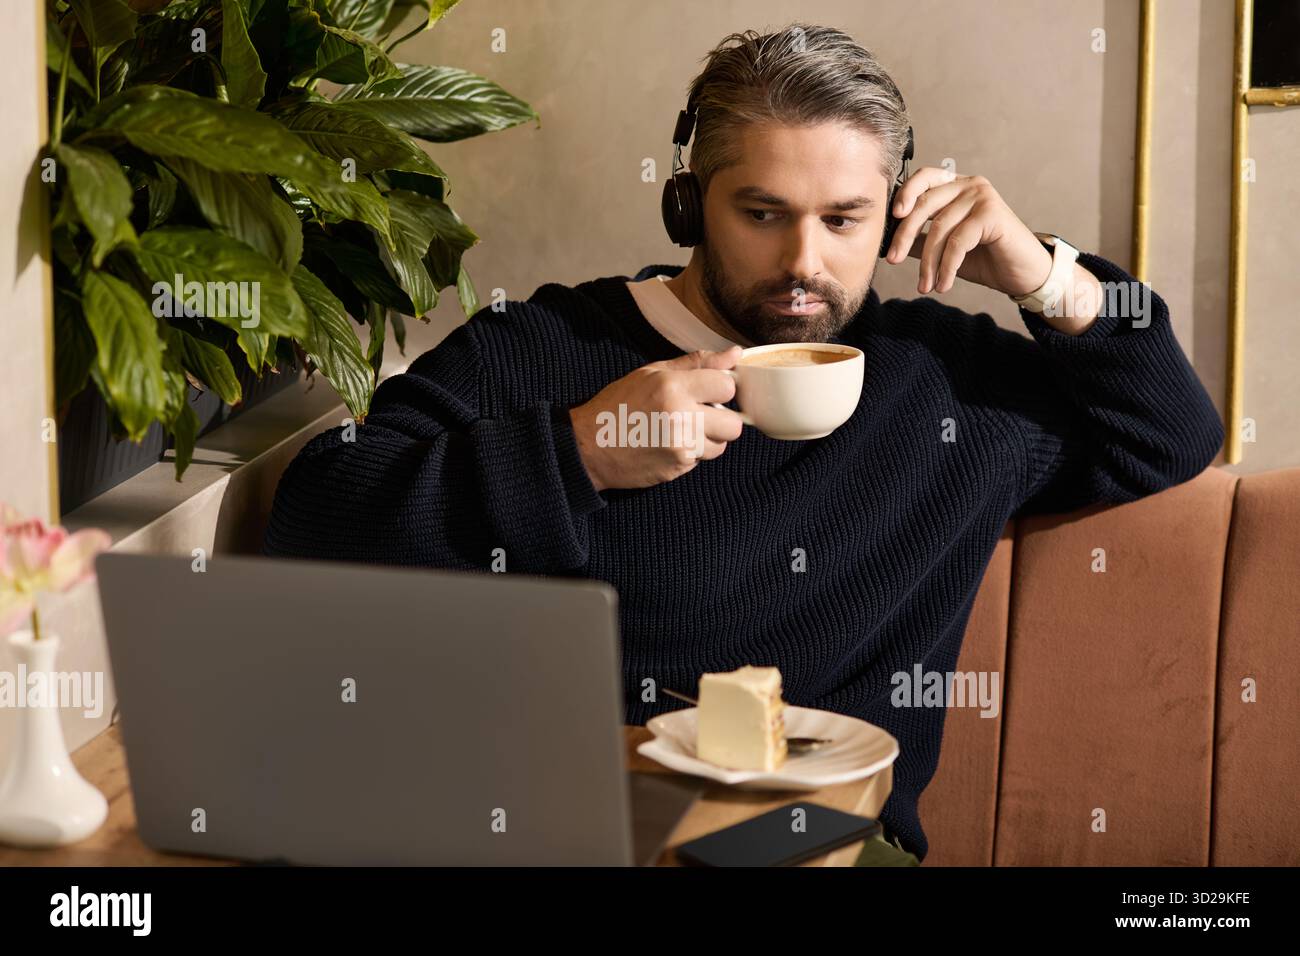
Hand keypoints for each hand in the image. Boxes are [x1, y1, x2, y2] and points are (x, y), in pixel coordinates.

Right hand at [568, 347, 745, 491]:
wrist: (588, 446)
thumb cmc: (618, 405)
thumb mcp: (652, 373)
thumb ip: (696, 364)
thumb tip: (735, 354)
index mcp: (673, 386)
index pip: (727, 386)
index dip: (721, 389)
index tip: (709, 391)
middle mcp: (680, 417)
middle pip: (734, 424)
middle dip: (722, 420)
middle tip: (702, 415)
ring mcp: (680, 446)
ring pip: (720, 446)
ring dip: (708, 439)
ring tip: (682, 430)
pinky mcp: (677, 468)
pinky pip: (701, 460)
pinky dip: (691, 453)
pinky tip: (669, 444)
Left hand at [884, 166, 1053, 298]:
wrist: (1021, 273)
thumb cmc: (985, 258)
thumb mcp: (944, 248)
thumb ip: (920, 239)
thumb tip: (887, 241)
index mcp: (956, 186)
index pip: (924, 178)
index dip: (905, 193)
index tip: (892, 216)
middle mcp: (969, 184)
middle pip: (925, 204)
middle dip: (905, 235)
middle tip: (892, 260)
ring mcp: (982, 196)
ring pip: (940, 228)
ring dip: (928, 262)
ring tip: (925, 285)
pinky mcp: (992, 213)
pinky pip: (958, 241)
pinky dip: (947, 266)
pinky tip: (943, 284)